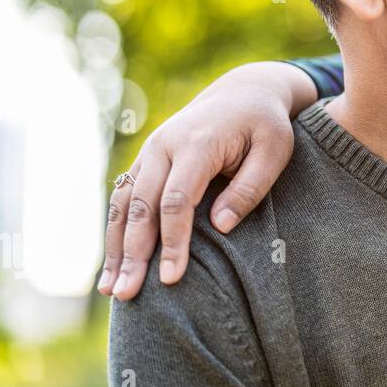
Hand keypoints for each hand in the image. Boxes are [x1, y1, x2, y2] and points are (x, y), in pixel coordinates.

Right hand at [98, 61, 315, 300]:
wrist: (243, 91)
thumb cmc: (265, 124)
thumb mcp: (275, 150)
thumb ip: (250, 187)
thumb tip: (221, 226)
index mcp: (197, 143)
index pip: (177, 200)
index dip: (172, 241)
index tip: (172, 278)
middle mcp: (164, 146)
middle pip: (142, 206)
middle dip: (133, 253)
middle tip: (127, 295)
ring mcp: (150, 152)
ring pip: (124, 204)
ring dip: (116, 248)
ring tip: (112, 289)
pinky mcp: (146, 161)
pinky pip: (124, 199)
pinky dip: (116, 232)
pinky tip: (112, 264)